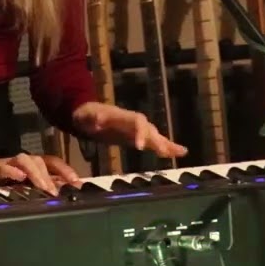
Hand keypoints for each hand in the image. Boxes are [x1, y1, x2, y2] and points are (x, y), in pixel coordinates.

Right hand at [0, 153, 81, 195]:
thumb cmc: (12, 182)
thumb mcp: (33, 185)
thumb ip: (50, 187)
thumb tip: (71, 193)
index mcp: (38, 164)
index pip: (55, 163)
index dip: (66, 171)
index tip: (77, 183)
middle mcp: (27, 161)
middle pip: (42, 162)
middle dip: (51, 176)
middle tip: (56, 192)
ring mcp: (12, 163)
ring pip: (26, 161)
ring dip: (36, 174)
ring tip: (43, 187)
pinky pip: (4, 168)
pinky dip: (12, 172)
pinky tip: (19, 178)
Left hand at [71, 102, 188, 158]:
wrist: (88, 112)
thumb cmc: (85, 115)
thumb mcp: (84, 116)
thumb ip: (91, 118)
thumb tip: (97, 120)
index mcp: (122, 115)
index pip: (136, 121)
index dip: (140, 133)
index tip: (140, 147)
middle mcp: (133, 120)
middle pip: (149, 128)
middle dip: (157, 140)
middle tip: (164, 153)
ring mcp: (137, 128)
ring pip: (155, 135)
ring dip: (166, 144)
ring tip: (180, 153)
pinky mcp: (138, 136)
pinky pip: (154, 141)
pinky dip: (167, 146)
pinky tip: (180, 153)